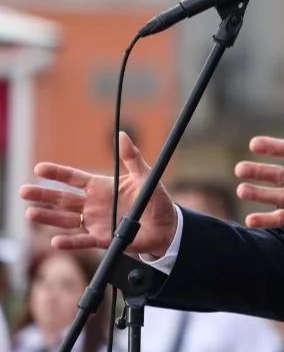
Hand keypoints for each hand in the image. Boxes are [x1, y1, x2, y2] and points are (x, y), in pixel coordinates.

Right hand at [20, 132, 178, 257]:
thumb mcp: (144, 176)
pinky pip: (82, 241)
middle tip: (23, 191)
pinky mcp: (102, 239)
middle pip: (63, 199)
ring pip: (66, 219)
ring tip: (30, 214)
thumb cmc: (155, 199)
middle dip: (43, 195)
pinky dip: (70, 242)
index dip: (56, 173)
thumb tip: (122, 135)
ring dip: (48, 217)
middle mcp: (93, 204)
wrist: (166, 226)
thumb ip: (132, 157)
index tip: (38, 169)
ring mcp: (95, 222)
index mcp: (101, 187)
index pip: (73, 179)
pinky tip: (55, 241)